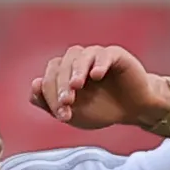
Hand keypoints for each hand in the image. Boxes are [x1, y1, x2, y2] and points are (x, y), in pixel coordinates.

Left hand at [29, 45, 169, 130]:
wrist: (135, 110)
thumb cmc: (104, 110)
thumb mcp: (75, 114)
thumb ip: (51, 103)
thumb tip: (34, 86)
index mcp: (64, 72)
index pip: (49, 76)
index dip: (51, 94)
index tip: (62, 114)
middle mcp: (77, 60)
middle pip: (60, 65)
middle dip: (61, 85)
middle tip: (67, 103)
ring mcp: (95, 56)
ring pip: (78, 56)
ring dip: (75, 71)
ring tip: (76, 86)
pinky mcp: (115, 55)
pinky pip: (103, 54)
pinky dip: (98, 63)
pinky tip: (97, 75)